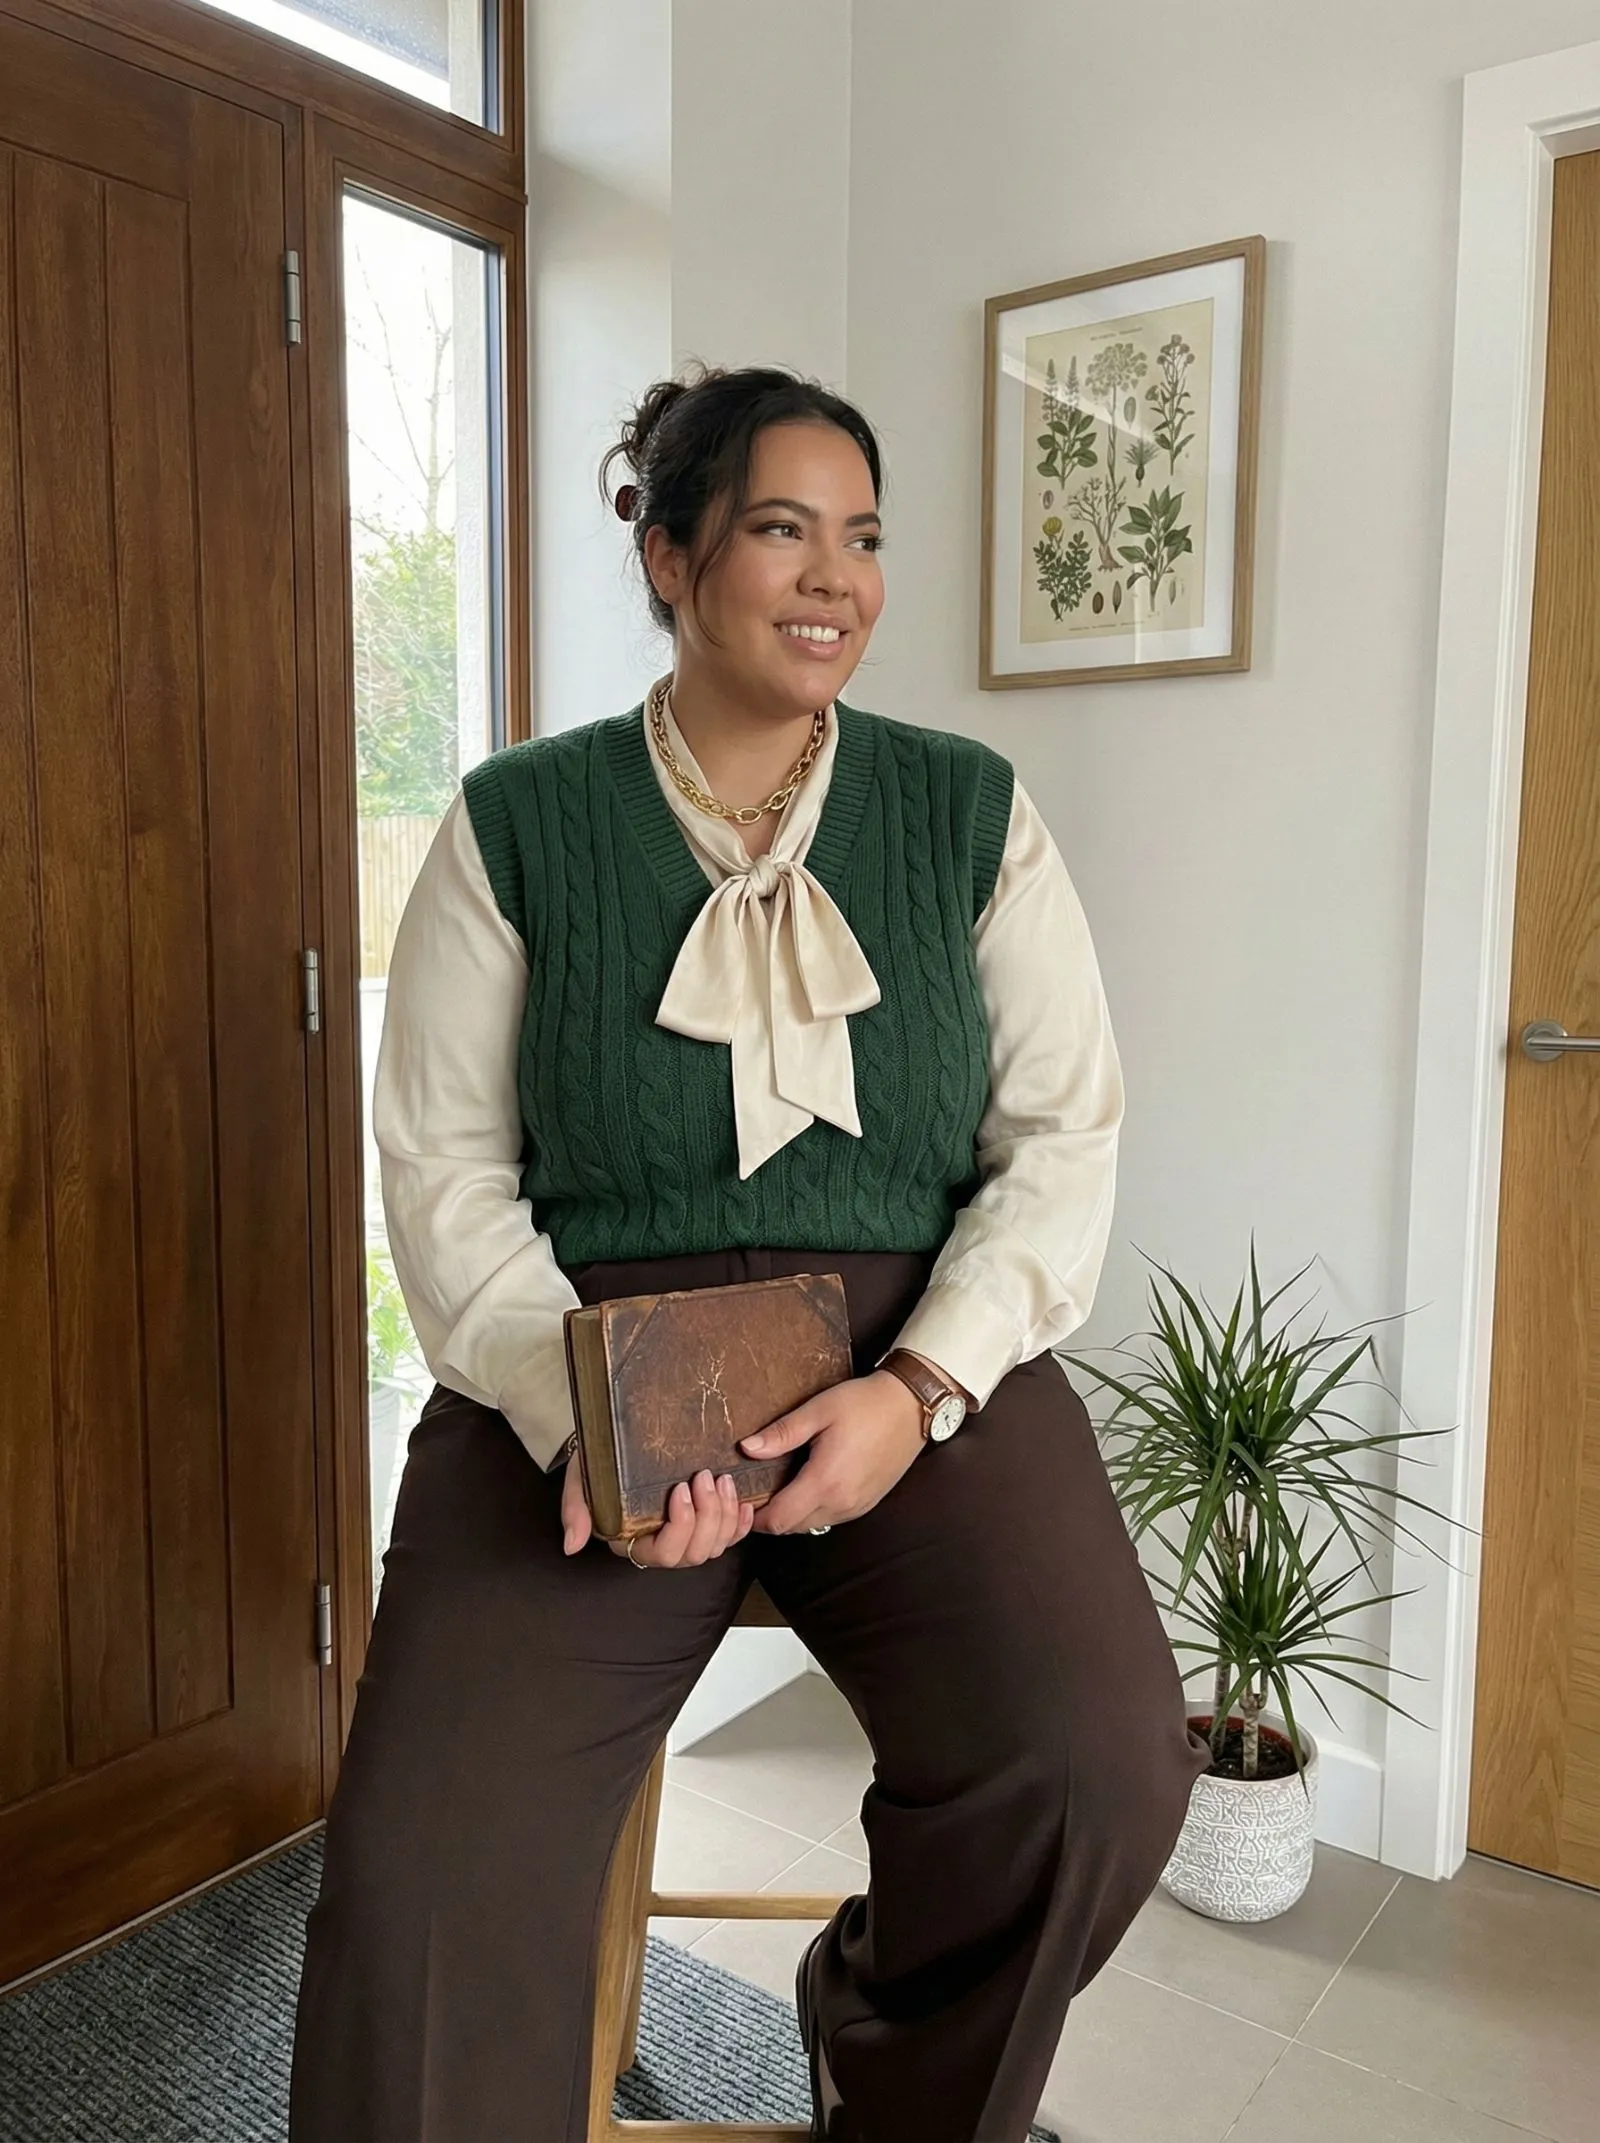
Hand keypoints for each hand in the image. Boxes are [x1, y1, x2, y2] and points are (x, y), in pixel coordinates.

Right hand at [561, 1452, 755, 1565]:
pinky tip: (746, 1502)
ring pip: (715, 1547)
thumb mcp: (582, 1477)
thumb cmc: (600, 1458)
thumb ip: (576, 1510)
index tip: (680, 1489)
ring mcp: (687, 1533)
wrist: (616, 1438)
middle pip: (694, 1554)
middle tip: (705, 1477)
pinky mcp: (706, 1520)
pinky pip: (731, 1536)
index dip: (679, 1527)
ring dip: (725, 1516)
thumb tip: (573, 1545)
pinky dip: (742, 1524)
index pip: (663, 1553)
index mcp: (634, 1538)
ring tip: (723, 1480)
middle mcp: (662, 1542)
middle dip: (707, 1517)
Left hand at [738, 1370, 926, 1534]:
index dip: (755, 1516)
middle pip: (792, 1528)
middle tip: (757, 1490)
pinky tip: (809, 1485)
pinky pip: (831, 1518)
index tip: (743, 1499)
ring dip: (793, 1514)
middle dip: (770, 1517)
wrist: (911, 1405)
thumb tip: (746, 1449)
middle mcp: (841, 1503)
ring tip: (781, 1486)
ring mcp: (857, 1507)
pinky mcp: (868, 1503)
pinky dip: (814, 1510)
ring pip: (812, 1525)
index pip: (778, 1520)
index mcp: (825, 1482)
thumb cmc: (865, 1404)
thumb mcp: (819, 1410)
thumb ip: (781, 1434)